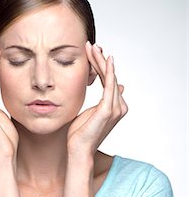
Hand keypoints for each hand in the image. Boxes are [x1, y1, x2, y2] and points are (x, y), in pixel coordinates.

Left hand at [67, 42, 127, 158]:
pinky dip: (108, 71)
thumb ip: (97, 102)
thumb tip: (110, 89)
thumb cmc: (79, 135)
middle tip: (91, 45)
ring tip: (92, 48)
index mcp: (114, 107)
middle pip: (110, 77)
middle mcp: (119, 106)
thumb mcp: (87, 113)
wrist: (77, 151)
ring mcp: (115, 108)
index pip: (108, 81)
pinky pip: (110, 85)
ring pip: (110, 78)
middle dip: (100, 60)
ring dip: (101, 61)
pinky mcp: (108, 110)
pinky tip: (105, 59)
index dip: (100, 66)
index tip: (91, 52)